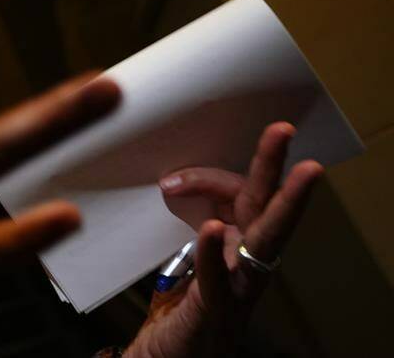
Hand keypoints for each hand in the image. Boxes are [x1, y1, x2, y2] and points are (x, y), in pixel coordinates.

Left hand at [125, 124, 323, 357]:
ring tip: (300, 173)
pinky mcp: (217, 309)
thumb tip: (168, 174)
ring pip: (265, 239)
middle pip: (266, 206)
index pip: (238, 194)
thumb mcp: (183, 250)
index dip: (208, 176)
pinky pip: (219, 278)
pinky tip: (212, 230)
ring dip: (282, 206)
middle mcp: (248, 260)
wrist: (167, 355)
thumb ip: (187, 218)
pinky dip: (213, 252)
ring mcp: (239, 285)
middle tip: (285, 131)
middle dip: (276, 168)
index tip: (174, 172)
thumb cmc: (178, 303)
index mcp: (239, 241)